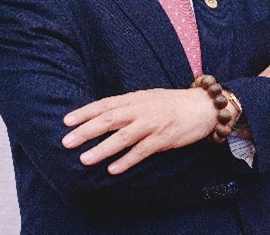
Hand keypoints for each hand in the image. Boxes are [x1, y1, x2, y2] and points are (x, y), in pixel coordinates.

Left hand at [62, 87, 221, 174]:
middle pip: (109, 119)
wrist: (203, 106)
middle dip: (86, 131)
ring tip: (84, 159)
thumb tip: (104, 113)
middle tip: (66, 142)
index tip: (67, 121)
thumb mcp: (148, 98)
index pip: (105, 104)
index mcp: (135, 98)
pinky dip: (127, 161)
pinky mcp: (164, 139)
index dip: (85, 112)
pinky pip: (142, 151)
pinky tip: (113, 170)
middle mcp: (141, 109)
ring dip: (102, 148)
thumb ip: (128, 105)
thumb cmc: (172, 103)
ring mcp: (152, 124)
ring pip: (123, 136)